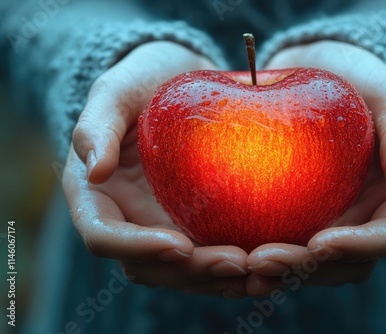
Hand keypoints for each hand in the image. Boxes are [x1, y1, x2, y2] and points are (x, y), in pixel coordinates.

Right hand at [63, 41, 247, 297]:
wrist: (178, 80)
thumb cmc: (143, 80)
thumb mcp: (117, 90)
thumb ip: (97, 125)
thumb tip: (93, 171)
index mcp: (98, 195)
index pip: (104, 236)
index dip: (138, 248)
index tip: (180, 246)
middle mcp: (128, 218)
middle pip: (150, 266)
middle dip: (191, 271)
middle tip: (237, 262)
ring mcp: (162, 224)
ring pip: (182, 271)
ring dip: (216, 278)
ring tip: (259, 271)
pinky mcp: (195, 221)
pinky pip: (209, 253)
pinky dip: (231, 267)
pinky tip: (264, 264)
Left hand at [246, 41, 385, 295]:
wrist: (319, 73)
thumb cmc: (356, 77)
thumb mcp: (384, 89)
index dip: (357, 247)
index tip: (318, 242)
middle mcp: (368, 217)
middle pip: (347, 263)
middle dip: (307, 268)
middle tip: (260, 260)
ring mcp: (335, 222)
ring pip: (315, 267)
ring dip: (281, 274)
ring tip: (240, 270)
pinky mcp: (302, 218)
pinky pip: (287, 247)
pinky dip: (264, 261)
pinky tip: (231, 262)